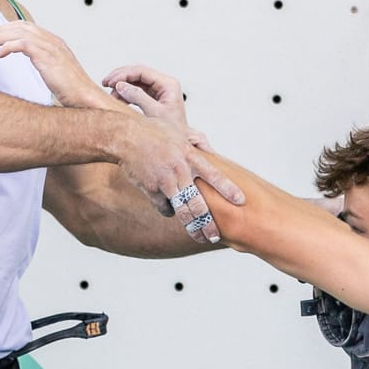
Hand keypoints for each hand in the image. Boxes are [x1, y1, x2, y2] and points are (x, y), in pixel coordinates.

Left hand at [0, 18, 117, 109]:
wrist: (85, 98)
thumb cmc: (70, 91)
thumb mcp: (55, 72)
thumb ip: (44, 63)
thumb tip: (32, 65)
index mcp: (54, 42)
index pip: (27, 27)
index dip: (8, 29)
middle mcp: (52, 41)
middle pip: (21, 26)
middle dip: (0, 31)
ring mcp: (51, 47)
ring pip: (20, 33)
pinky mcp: (48, 57)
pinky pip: (23, 44)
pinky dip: (8, 47)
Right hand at [102, 62, 188, 129]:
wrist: (180, 144)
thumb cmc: (174, 132)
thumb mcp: (153, 113)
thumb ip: (138, 97)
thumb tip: (121, 86)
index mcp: (168, 85)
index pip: (142, 71)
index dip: (124, 74)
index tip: (111, 81)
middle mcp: (165, 85)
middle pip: (138, 73)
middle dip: (121, 77)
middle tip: (106, 82)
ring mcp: (160, 91)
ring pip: (137, 81)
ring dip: (122, 85)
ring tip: (111, 94)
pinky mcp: (155, 98)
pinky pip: (138, 90)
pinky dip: (127, 93)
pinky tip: (118, 98)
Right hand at [109, 112, 244, 242]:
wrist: (127, 136)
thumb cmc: (154, 132)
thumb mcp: (181, 132)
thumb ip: (198, 144)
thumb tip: (212, 152)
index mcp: (190, 156)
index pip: (214, 175)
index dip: (228, 189)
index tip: (240, 201)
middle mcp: (180, 171)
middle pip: (198, 204)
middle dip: (208, 223)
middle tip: (215, 236)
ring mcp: (165, 182)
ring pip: (182, 211)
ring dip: (192, 227)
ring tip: (200, 236)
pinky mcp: (151, 189)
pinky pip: (164, 208)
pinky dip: (169, 211)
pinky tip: (171, 210)